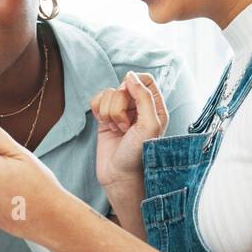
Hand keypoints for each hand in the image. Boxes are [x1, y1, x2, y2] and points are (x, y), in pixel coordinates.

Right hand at [90, 71, 167, 190]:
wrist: (119, 176)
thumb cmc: (138, 154)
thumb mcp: (149, 125)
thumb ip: (144, 97)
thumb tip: (130, 76)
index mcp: (155, 107)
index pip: (145, 79)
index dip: (134, 85)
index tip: (130, 98)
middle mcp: (138, 108)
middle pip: (123, 86)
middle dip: (120, 105)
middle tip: (125, 125)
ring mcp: (120, 112)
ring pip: (108, 94)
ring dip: (109, 113)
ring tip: (117, 130)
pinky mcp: (104, 118)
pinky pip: (96, 101)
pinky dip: (98, 112)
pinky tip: (105, 126)